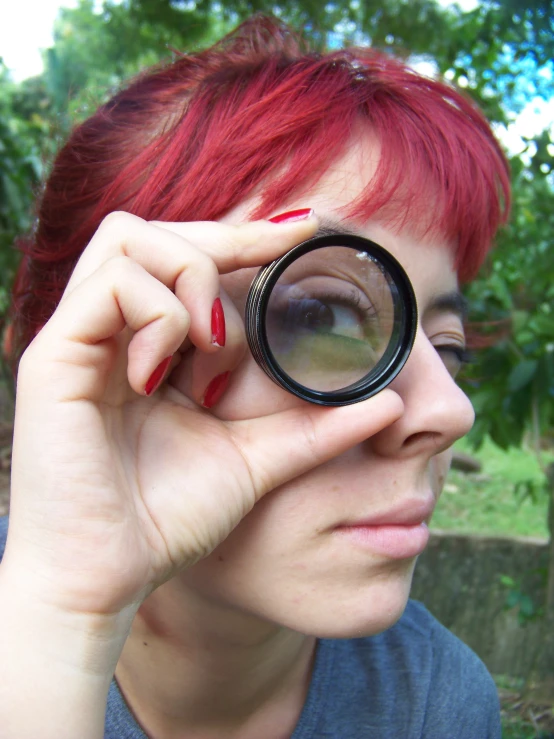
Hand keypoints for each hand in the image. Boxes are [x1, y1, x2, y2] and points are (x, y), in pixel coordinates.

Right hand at [6, 212, 402, 618]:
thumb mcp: (254, 460)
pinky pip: (107, 288)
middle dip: (222, 242)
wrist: (105, 577)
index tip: (304, 230)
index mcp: (148, 344)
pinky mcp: (51, 356)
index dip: (246, 234)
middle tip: (266, 275)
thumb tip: (389, 403)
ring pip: (129, 240)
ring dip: (189, 277)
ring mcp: (78, 338)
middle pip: (156, 230)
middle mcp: (108, 330)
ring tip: (210, 346)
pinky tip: (167, 373)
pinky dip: (156, 316)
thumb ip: (313, 427)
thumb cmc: (167, 518)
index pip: (189, 254)